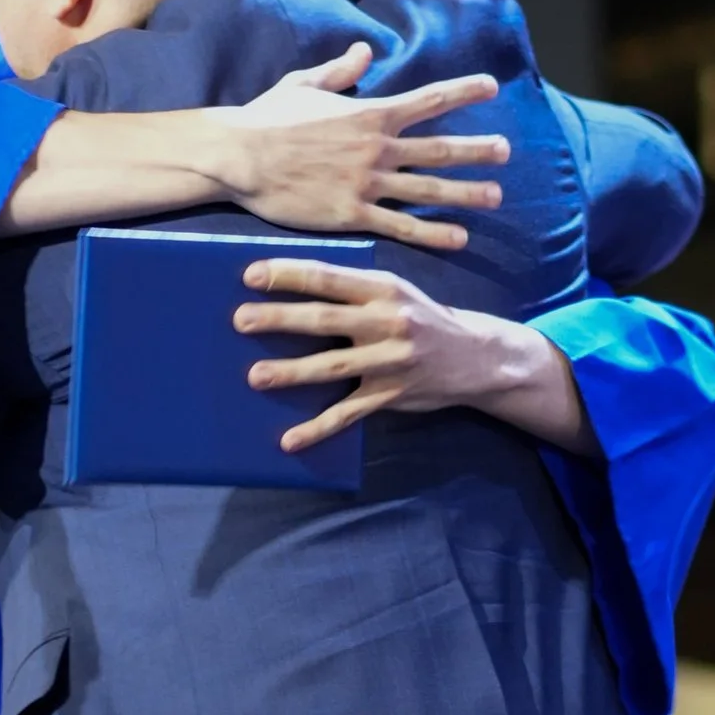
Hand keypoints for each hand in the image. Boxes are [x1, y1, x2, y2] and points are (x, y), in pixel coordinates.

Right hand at [221, 45, 508, 251]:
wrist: (239, 156)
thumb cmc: (267, 117)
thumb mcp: (304, 83)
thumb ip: (341, 70)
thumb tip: (366, 51)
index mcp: (369, 113)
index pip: (428, 99)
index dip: (463, 92)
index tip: (492, 86)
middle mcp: (377, 148)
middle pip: (439, 149)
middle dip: (477, 150)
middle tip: (506, 152)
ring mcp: (367, 183)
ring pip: (428, 190)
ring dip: (465, 193)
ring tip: (495, 197)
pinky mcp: (351, 214)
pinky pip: (401, 226)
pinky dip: (433, 233)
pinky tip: (458, 238)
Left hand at [235, 259, 542, 450]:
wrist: (474, 356)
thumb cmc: (421, 318)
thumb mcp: (394, 292)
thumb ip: (352, 289)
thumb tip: (293, 284)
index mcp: (382, 288)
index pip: (329, 278)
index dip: (290, 275)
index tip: (251, 274)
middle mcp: (387, 322)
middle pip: (324, 320)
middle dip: (280, 319)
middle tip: (240, 319)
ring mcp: (390, 361)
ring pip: (332, 366)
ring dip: (292, 372)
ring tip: (255, 375)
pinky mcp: (392, 395)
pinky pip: (349, 414)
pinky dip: (318, 429)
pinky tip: (289, 440)